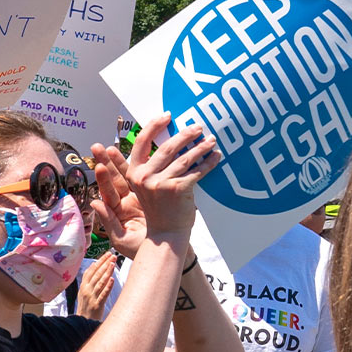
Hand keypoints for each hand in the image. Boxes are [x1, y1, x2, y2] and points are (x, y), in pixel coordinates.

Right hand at [75, 251, 116, 320]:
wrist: (83, 323)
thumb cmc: (86, 307)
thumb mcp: (84, 292)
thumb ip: (88, 281)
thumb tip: (95, 267)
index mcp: (83, 286)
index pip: (91, 270)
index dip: (99, 261)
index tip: (107, 253)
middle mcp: (86, 290)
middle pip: (96, 274)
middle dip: (105, 263)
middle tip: (112, 255)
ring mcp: (91, 297)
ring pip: (100, 282)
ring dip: (107, 272)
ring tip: (113, 263)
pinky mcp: (97, 305)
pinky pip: (103, 294)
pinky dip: (108, 286)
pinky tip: (112, 280)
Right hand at [90, 114, 218, 257]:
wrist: (166, 235)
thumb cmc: (157, 210)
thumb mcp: (144, 187)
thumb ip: (148, 167)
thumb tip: (162, 141)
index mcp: (134, 172)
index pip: (142, 141)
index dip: (155, 125)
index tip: (168, 116)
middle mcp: (145, 176)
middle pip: (168, 146)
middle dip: (185, 134)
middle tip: (198, 127)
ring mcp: (161, 183)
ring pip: (185, 157)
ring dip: (201, 146)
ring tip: (211, 140)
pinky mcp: (178, 189)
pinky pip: (197, 171)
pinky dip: (208, 162)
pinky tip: (216, 157)